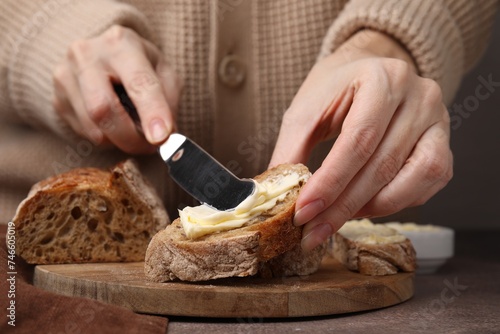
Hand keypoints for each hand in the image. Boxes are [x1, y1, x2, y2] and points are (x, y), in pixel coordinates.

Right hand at [52, 25, 180, 153]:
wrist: (100, 54)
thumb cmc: (138, 64)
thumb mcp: (163, 71)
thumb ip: (168, 100)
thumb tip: (166, 136)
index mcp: (121, 43)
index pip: (137, 82)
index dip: (151, 112)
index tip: (161, 138)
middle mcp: (86, 55)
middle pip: (103, 109)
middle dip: (131, 137)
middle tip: (151, 147)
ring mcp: (65, 76)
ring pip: (93, 128)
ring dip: (121, 141)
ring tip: (135, 134)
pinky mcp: (57, 99)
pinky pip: (84, 134)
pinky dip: (106, 138)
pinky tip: (115, 125)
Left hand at [270, 30, 452, 250]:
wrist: (366, 70)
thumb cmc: (335, 90)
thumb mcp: (305, 112)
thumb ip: (291, 151)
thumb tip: (277, 197)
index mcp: (381, 77)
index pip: (358, 140)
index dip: (330, 182)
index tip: (303, 212)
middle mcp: (419, 95)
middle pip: (383, 164)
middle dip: (343, 206)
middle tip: (313, 231)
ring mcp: (438, 119)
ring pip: (413, 178)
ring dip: (371, 208)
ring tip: (337, 218)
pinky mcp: (444, 141)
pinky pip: (428, 182)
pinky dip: (396, 202)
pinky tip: (366, 206)